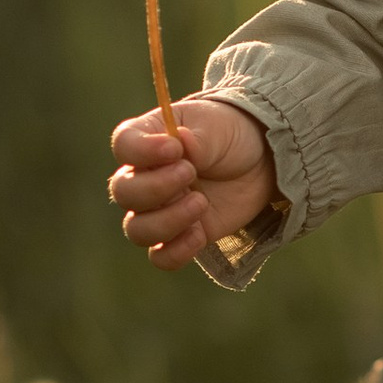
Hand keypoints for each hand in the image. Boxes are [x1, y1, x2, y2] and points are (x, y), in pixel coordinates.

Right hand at [108, 94, 275, 272]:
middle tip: (190, 173)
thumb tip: (180, 140)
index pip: (124, 145)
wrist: (259, 163)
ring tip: (201, 203)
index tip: (174, 149)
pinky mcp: (178, 235)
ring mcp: (159, 209)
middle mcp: (145, 176)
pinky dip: (176, 251)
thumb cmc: (229, 136)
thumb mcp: (219, 127)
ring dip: (167, 221)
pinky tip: (200, 234)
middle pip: (123, 191)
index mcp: (148, 139)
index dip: (142, 151)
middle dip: (156, 187)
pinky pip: (160, 256)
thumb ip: (198, 138)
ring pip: (137, 229)